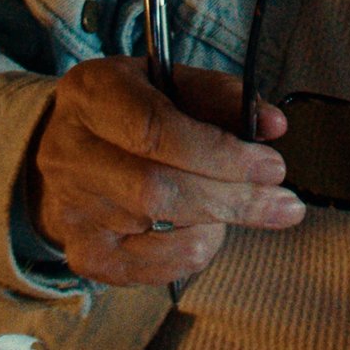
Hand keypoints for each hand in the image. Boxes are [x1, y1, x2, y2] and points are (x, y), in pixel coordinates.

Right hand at [22, 58, 301, 285]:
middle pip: (156, 188)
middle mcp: (70, 152)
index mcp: (92, 95)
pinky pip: (148, 267)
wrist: (65, 149)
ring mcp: (72, 207)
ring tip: (237, 207)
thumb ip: (220, 97)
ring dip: (214, 222)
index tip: (272, 165)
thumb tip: (274, 126)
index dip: (219, 153)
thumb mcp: (168, 82)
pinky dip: (190, 253)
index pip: (154, 130)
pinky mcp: (83, 252)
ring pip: (155, 227)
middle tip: (284, 203)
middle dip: (231, 198)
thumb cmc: (129, 110)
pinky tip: (206, 231)